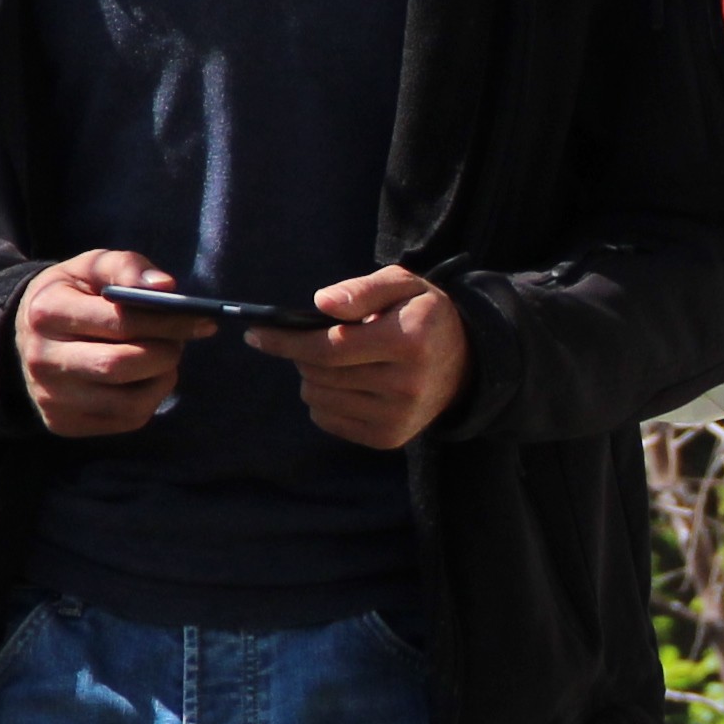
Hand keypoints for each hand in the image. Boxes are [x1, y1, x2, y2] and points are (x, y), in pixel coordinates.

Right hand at [17, 248, 195, 435]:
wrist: (26, 335)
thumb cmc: (73, 295)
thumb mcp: (92, 267)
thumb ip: (127, 267)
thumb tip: (167, 286)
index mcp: (47, 312)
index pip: (119, 321)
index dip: (168, 321)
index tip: (202, 320)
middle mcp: (42, 359)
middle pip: (121, 365)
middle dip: (165, 353)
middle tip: (181, 341)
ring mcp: (50, 397)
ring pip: (128, 401)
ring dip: (162, 379)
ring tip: (163, 358)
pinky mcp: (64, 423)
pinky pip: (126, 419)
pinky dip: (150, 400)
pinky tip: (146, 379)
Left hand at [248, 266, 468, 449]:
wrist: (467, 363)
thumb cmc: (424, 317)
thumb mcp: (404, 285)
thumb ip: (362, 289)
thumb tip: (320, 303)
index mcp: (409, 341)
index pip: (329, 347)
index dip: (286, 341)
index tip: (257, 334)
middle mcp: (406, 385)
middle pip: (319, 374)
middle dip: (301, 354)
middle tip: (309, 339)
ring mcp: (398, 417)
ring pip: (319, 399)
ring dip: (312, 377)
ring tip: (335, 361)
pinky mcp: (389, 438)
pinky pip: (328, 420)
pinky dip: (324, 400)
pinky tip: (346, 384)